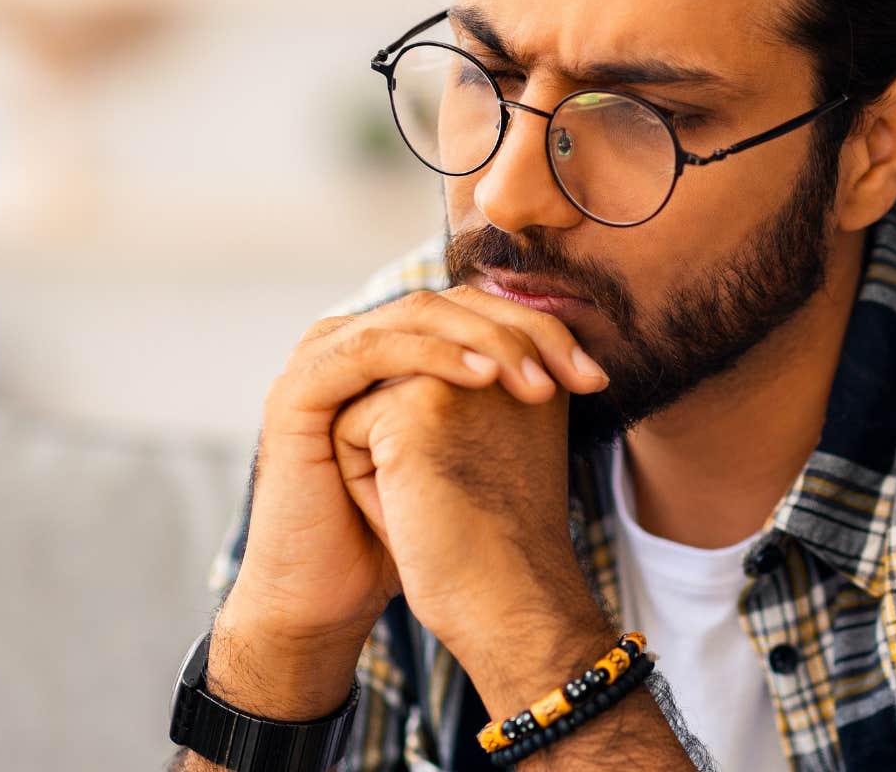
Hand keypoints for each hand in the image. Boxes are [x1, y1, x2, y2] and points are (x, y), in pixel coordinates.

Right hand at [213, 285, 607, 718]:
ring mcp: (320, 357)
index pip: (472, 310)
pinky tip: (482, 378)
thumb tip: (579, 371)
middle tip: (577, 374)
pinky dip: (433, 355)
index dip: (538, 331)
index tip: (596, 379)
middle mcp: (352, 338)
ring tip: (536, 381)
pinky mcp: (299, 387)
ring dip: (486, 340)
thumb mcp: (460, 455)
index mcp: (389, 346)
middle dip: (522, 332)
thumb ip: (495, 405)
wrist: (330, 594)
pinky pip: (374, 349)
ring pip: (416, 314)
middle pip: (448, 301)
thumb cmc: (401, 531)